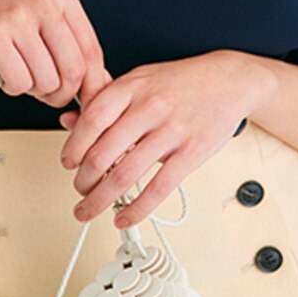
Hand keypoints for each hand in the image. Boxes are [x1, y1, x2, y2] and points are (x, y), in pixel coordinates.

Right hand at [0, 0, 110, 110]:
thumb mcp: (38, 11)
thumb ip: (67, 41)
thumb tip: (98, 82)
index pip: (92, 50)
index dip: (91, 84)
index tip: (84, 100)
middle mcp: (43, 1)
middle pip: (72, 71)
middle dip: (61, 94)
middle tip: (47, 95)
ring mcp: (17, 18)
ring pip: (46, 81)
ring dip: (32, 90)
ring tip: (19, 75)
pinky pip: (19, 83)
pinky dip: (12, 88)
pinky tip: (4, 75)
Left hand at [58, 51, 277, 227]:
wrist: (230, 80)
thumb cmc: (181, 81)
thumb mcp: (139, 80)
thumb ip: (104, 100)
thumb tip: (68, 120)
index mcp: (132, 87)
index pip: (91, 120)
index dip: (73, 147)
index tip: (68, 163)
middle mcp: (149, 108)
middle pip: (102, 153)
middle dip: (83, 181)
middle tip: (79, 190)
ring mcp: (172, 131)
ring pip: (125, 174)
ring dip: (101, 199)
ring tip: (90, 209)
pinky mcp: (192, 152)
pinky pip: (159, 188)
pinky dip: (136, 209)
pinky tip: (123, 216)